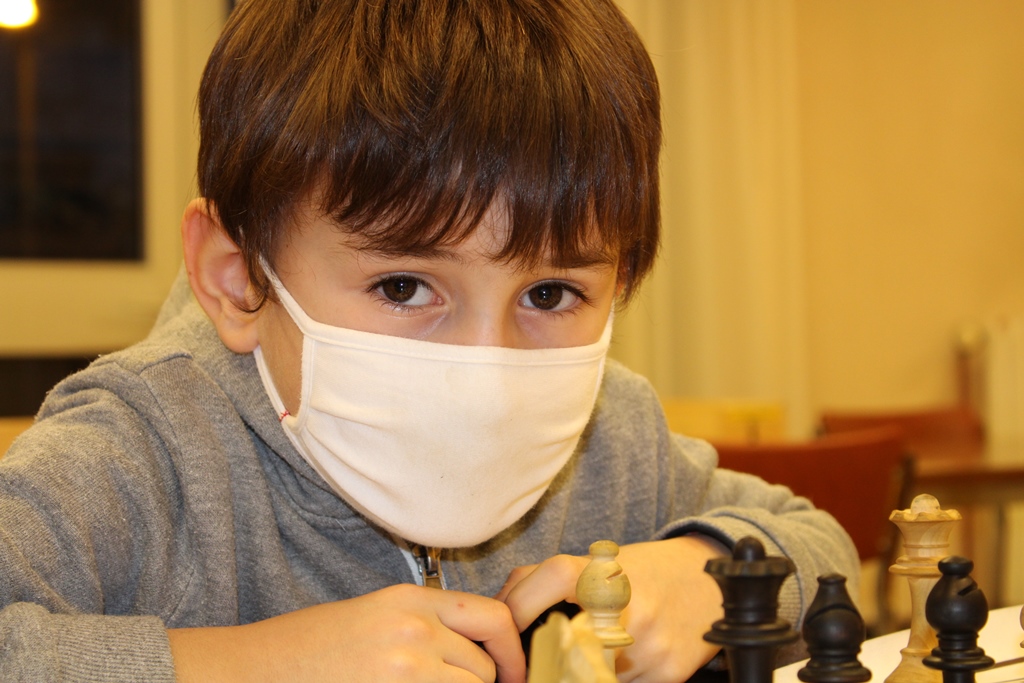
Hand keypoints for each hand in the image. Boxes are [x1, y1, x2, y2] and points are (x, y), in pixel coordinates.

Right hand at [168, 583, 525, 682]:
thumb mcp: (379, 617)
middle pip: (486, 666)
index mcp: (412, 600)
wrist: (257, 669)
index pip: (494, 617)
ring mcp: (405, 666)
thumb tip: (479, 648)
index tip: (511, 675)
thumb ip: (429, 624)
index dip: (511, 652)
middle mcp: (415, 628)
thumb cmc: (314, 648)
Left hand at [496, 536, 726, 682]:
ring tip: (588, 652)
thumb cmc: (646, 572)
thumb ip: (552, 580)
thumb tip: (502, 612)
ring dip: (577, 670)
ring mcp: (647, 643)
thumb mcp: (602, 561)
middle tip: (535, 659)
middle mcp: (628, 605)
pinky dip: (609, 677)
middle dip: (543, 655)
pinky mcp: (666, 673)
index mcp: (607, 570)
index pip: (549, 578)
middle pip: (561, 642)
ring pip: (587, 674)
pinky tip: (618, 661)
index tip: (506, 626)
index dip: (517, 603)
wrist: (710, 581)